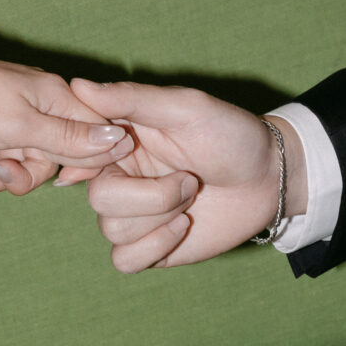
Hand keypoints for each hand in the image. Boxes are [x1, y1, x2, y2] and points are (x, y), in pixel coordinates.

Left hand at [0, 43, 133, 194]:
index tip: (59, 179)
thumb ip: (72, 140)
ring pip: (27, 162)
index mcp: (58, 99)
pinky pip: (3, 156)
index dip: (82, 166)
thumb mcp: (23, 128)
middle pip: (58, 158)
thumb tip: (122, 142)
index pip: (96, 139)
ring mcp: (16, 115)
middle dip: (27, 174)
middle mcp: (43, 105)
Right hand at [67, 79, 307, 270]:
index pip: (75, 150)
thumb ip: (131, 99)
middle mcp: (118, 178)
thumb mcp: (185, 107)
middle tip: (188, 179)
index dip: (97, 156)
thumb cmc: (230, 135)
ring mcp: (132, 215)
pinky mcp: (148, 247)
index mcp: (117, 141)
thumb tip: (76, 85)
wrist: (270, 179)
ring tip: (192, 197)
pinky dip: (155, 246)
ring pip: (112, 230)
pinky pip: (124, 259)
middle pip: (99, 199)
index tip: (132, 146)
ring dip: (162, 215)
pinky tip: (183, 228)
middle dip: (152, 195)